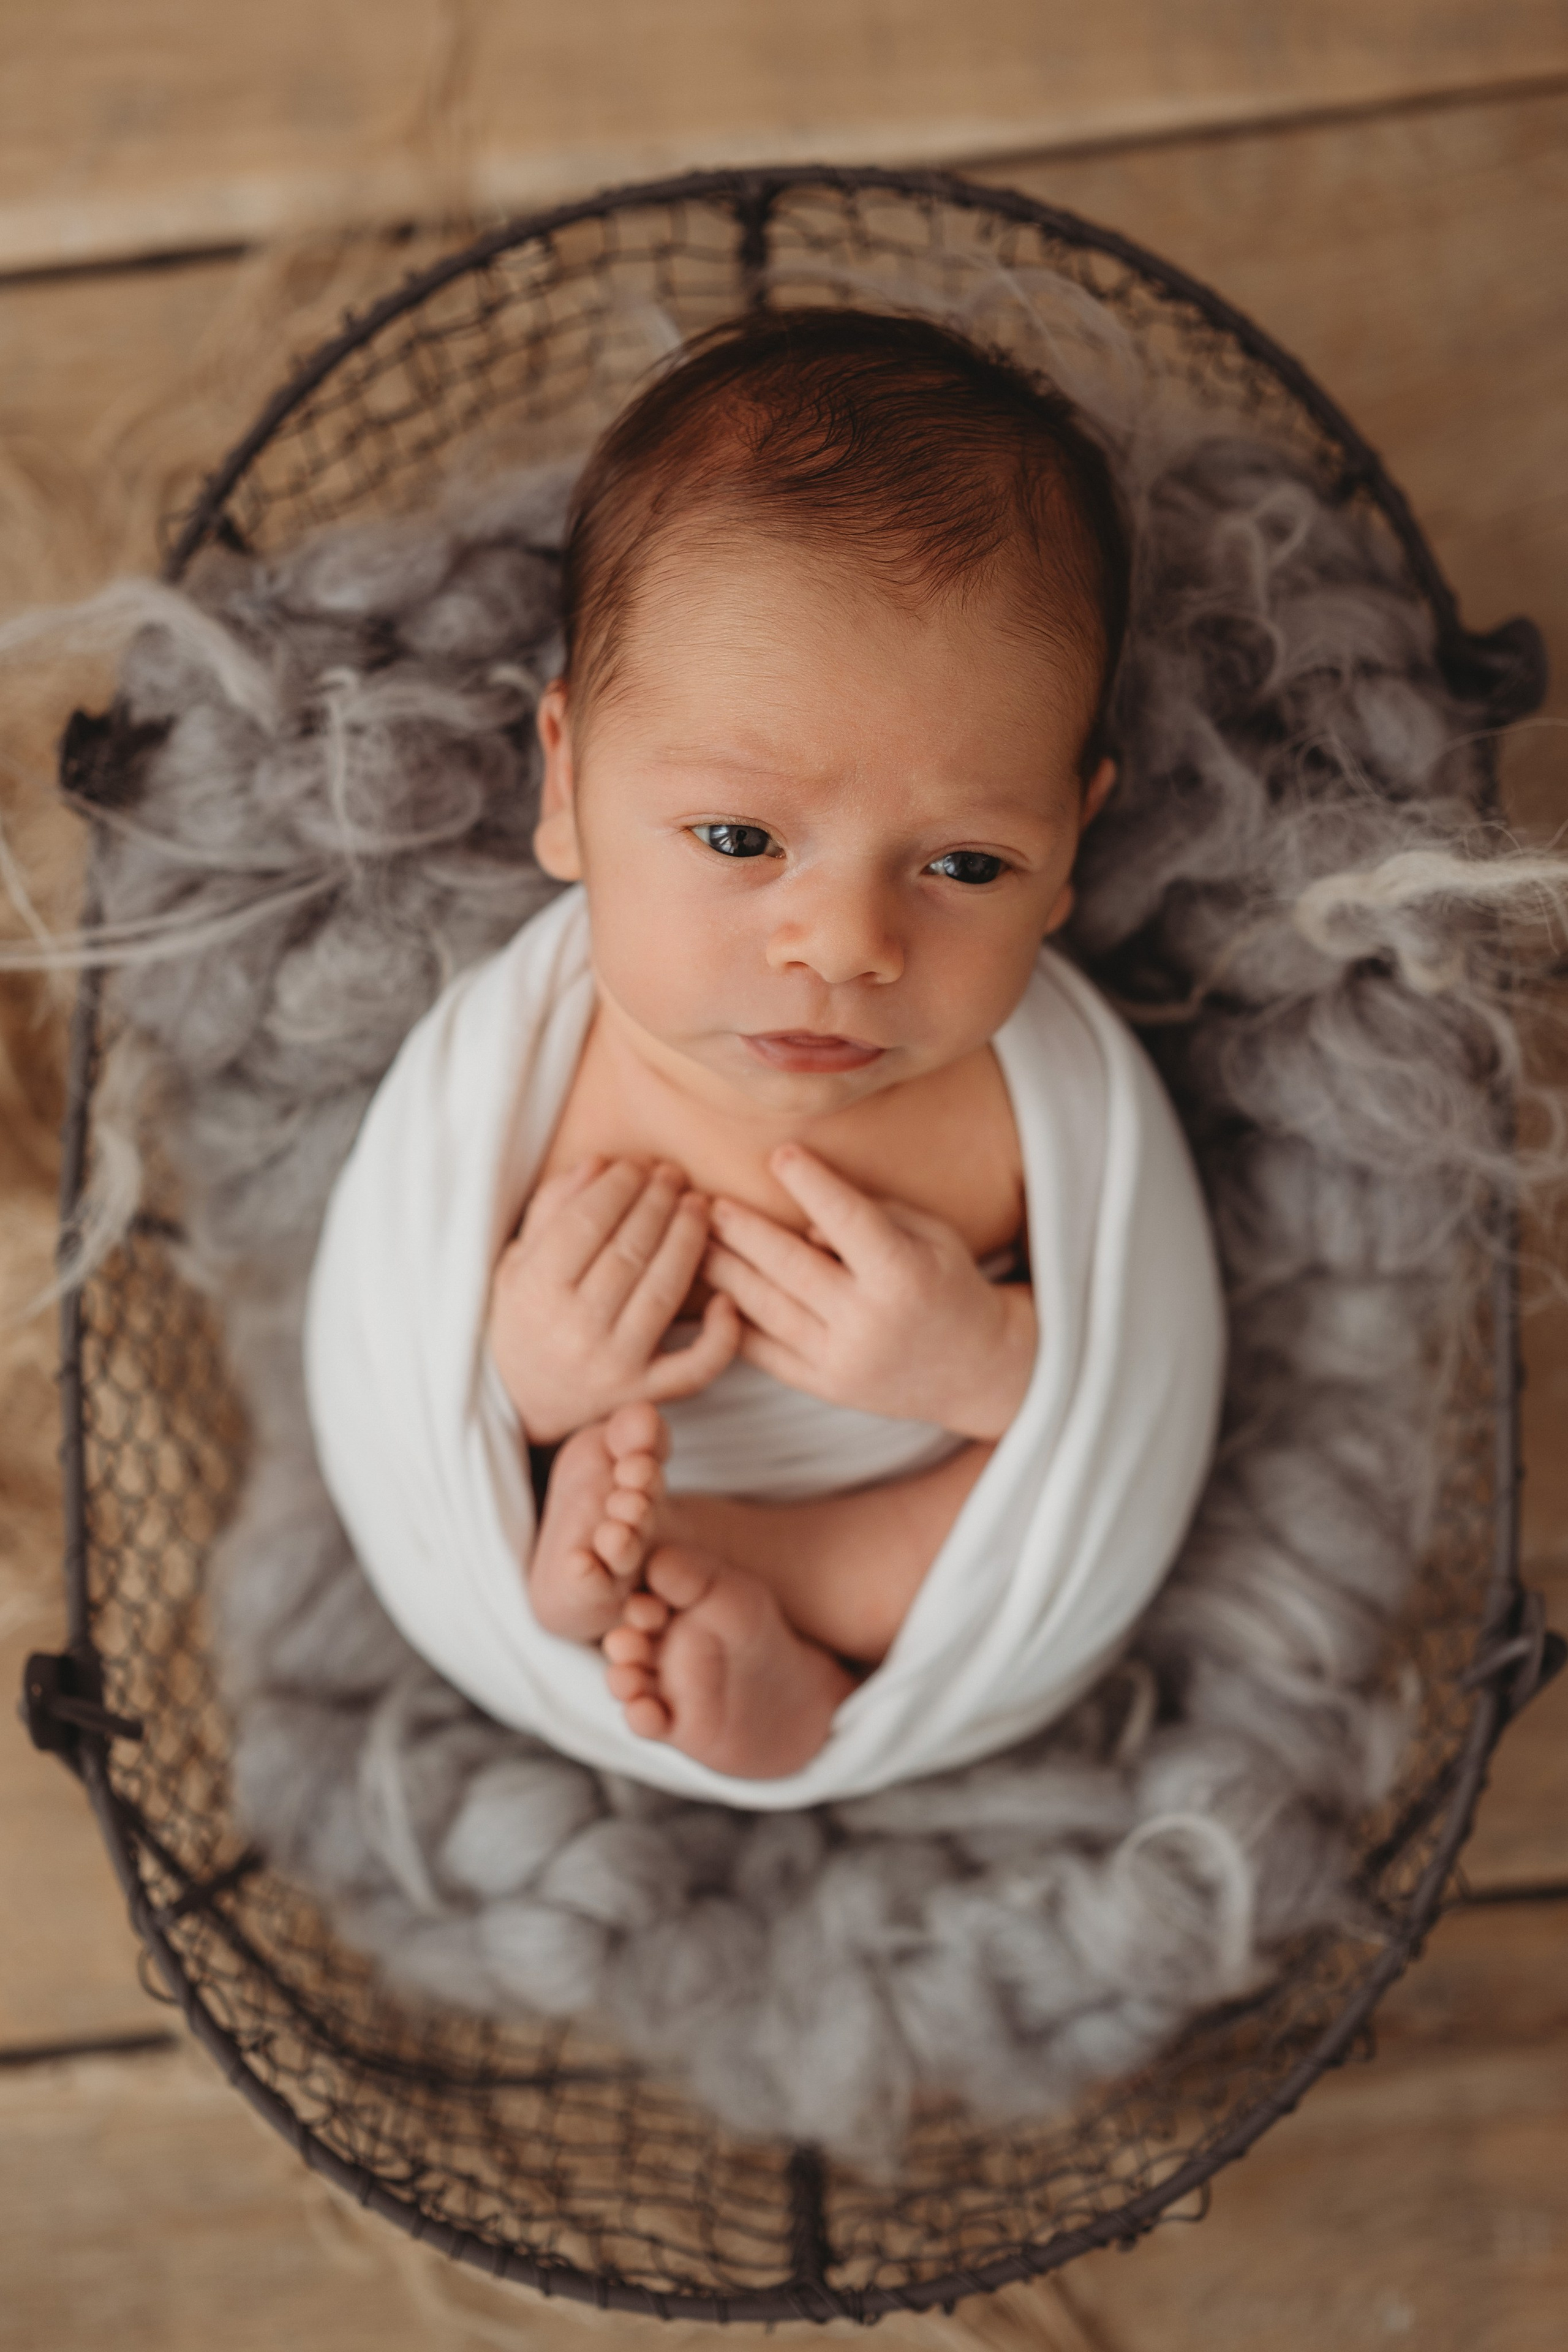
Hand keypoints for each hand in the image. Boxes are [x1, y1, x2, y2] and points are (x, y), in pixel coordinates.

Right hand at [488, 1158, 739, 1444]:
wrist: (520, 1400)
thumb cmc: (523, 1316)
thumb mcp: (518, 1260)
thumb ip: (552, 1208)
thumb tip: (600, 1163)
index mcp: (535, 1291)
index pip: (588, 1222)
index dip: (621, 1186)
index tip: (637, 1165)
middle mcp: (575, 1329)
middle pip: (632, 1249)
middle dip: (659, 1202)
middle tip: (674, 1175)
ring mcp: (614, 1364)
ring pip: (665, 1292)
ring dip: (689, 1240)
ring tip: (698, 1205)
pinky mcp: (645, 1392)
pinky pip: (696, 1366)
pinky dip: (721, 1335)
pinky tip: (726, 1297)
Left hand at [703, 1145, 1035, 1439]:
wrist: (974, 1370)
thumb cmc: (949, 1285)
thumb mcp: (934, 1237)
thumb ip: (876, 1216)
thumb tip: (806, 1219)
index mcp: (903, 1277)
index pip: (847, 1220)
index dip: (811, 1183)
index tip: (780, 1154)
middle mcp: (869, 1321)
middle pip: (789, 1265)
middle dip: (743, 1230)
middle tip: (708, 1201)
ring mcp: (842, 1360)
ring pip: (766, 1308)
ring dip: (724, 1271)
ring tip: (696, 1241)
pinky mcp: (824, 1387)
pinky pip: (764, 1351)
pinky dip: (732, 1319)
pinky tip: (708, 1291)